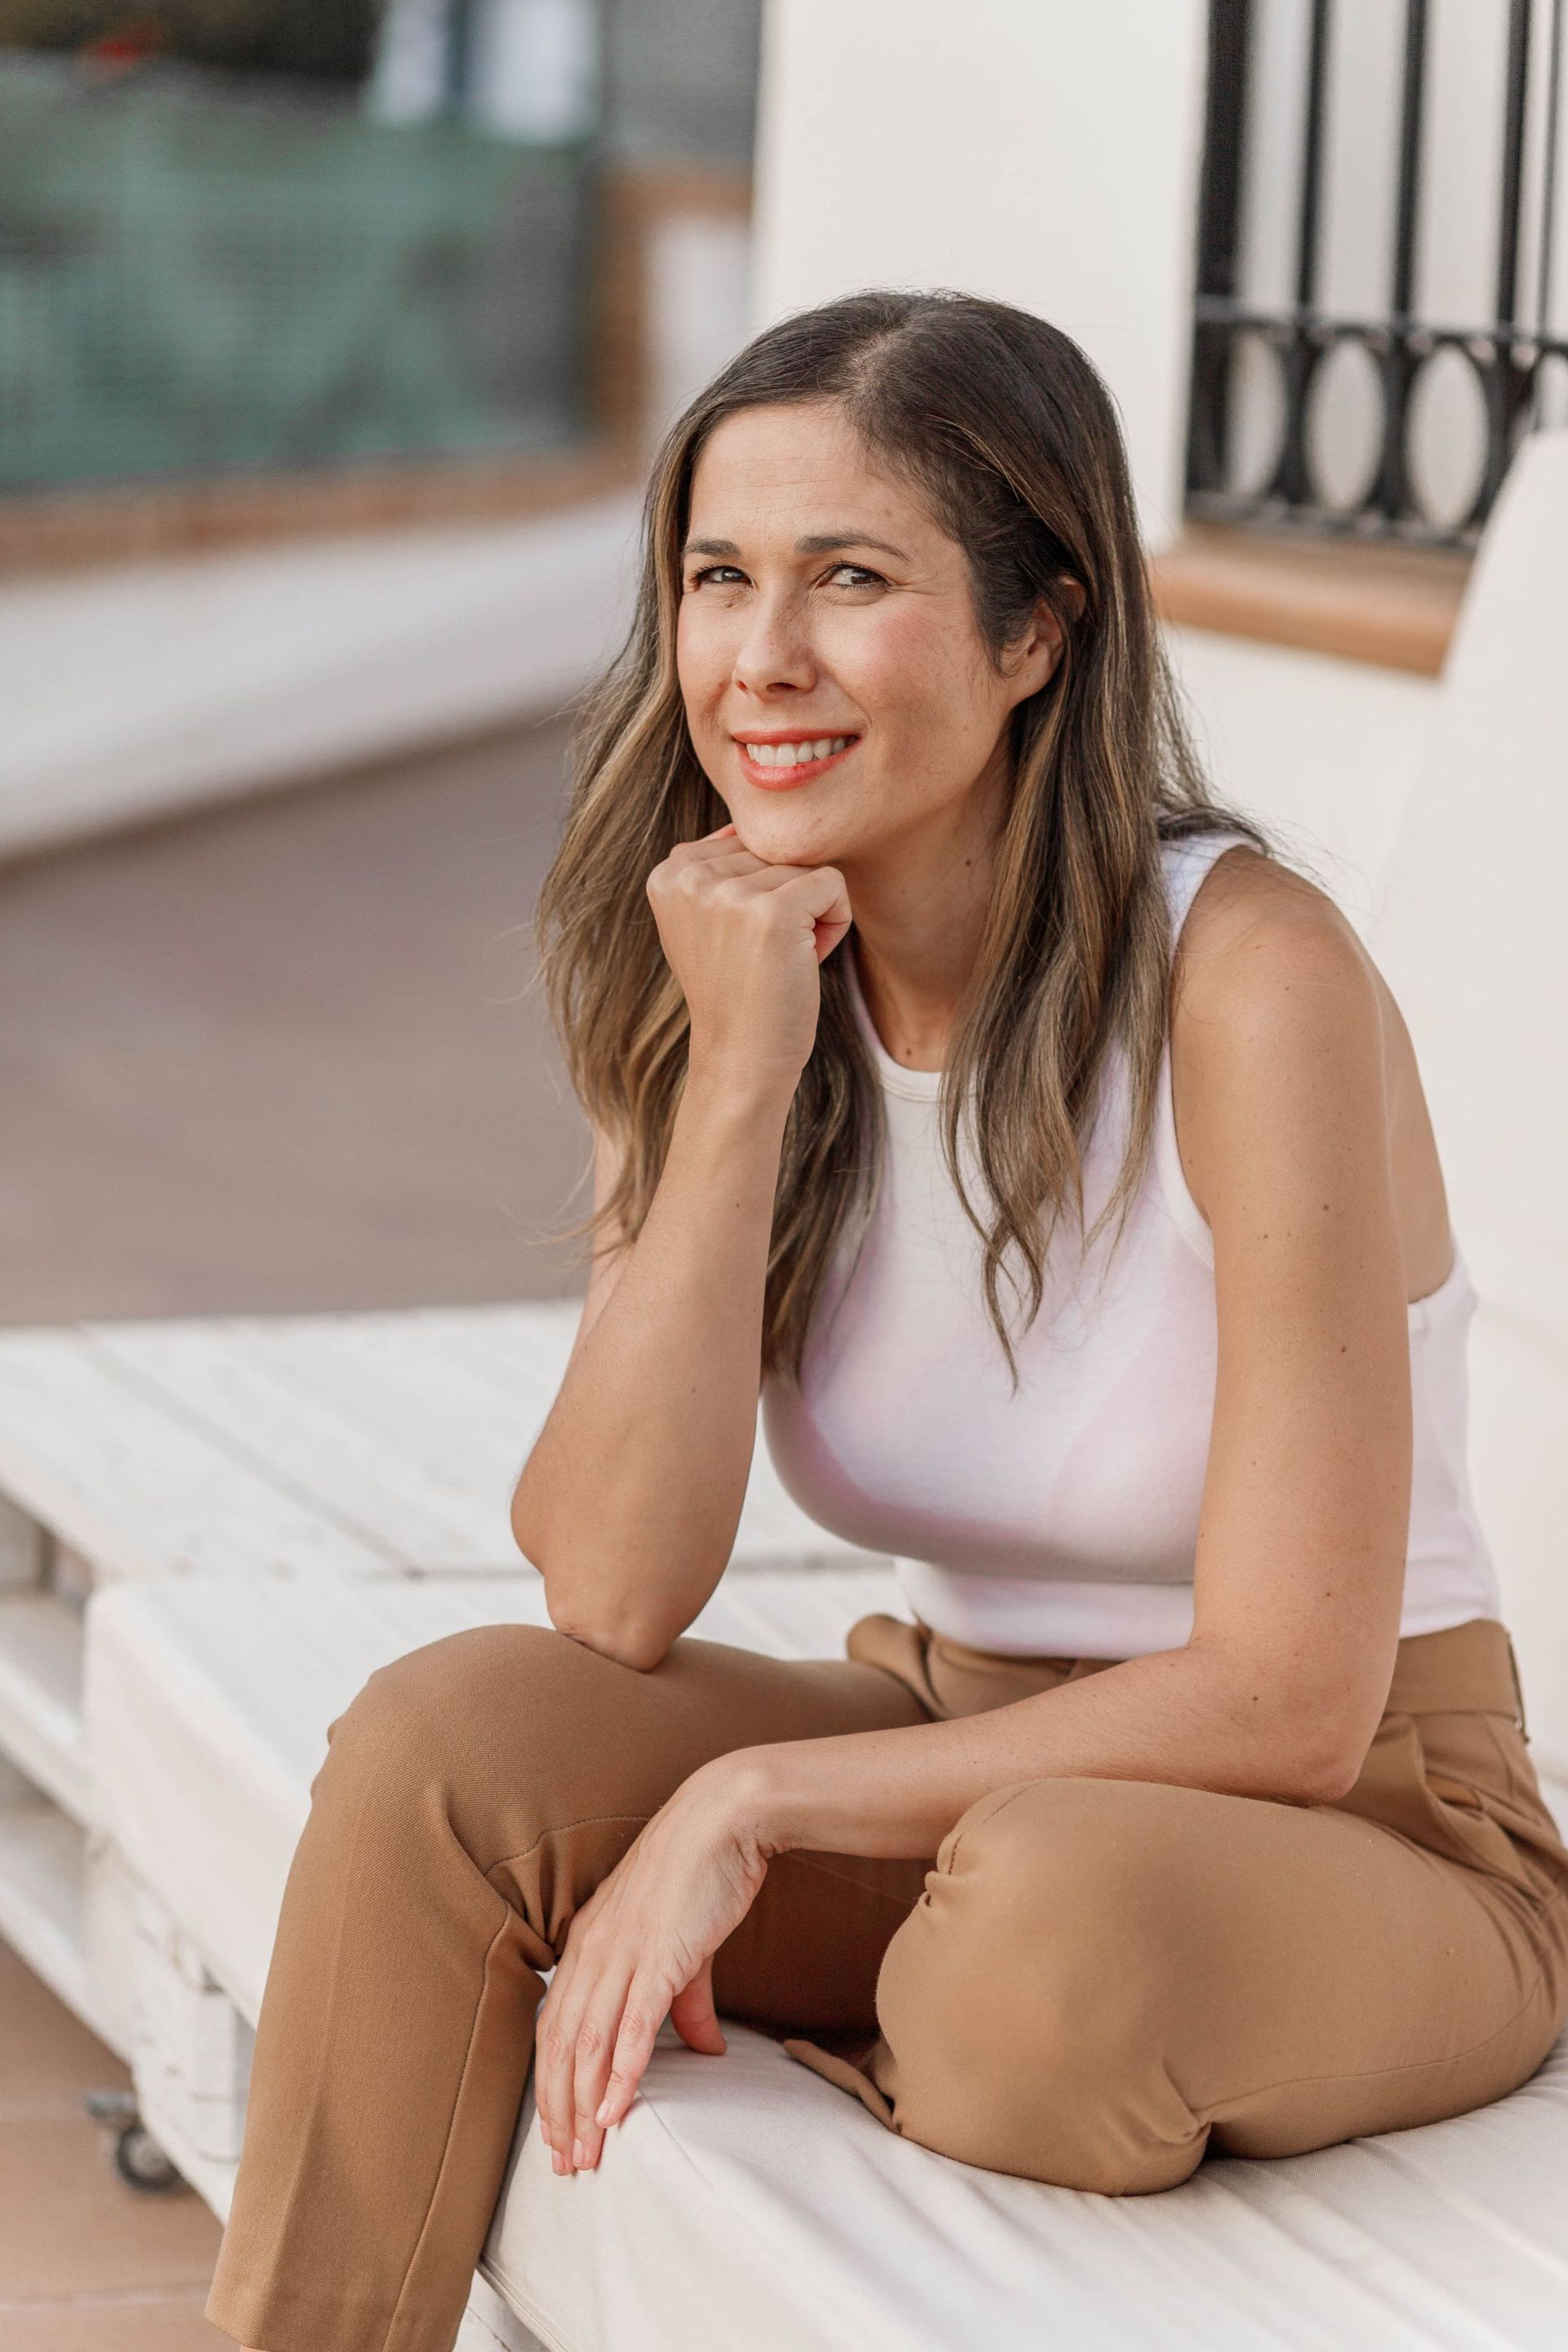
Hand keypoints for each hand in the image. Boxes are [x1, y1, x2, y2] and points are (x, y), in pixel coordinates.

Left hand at [532, 1757, 770, 2173]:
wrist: (723, 1817)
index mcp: (587, 1944)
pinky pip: (631, 2026)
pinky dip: (619, 2074)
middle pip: (560, 2046)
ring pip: (587, 2045)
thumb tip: (703, 2051)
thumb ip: (684, 2001)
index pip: (553, 2027)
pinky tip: (614, 2112)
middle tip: (565, 2164)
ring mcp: (621, 1954)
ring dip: (582, 2105)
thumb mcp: (683, 1946)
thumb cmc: (699, 1874)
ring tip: (584, 2155)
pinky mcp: (657, 1956)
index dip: (551, 2084)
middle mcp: (591, 1952)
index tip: (557, 2133)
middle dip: (558, 2110)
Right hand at [645, 824, 852, 1084]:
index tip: (742, 941)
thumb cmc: (739, 992)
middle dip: (788, 900)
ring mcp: (727, 893)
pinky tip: (805, 961)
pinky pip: (833, 884)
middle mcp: (689, 876)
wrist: (741, 1059)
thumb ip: (720, 867)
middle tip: (766, 956)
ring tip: (782, 961)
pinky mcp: (770, 912)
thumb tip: (758, 815)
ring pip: (806, 866)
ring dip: (812, 915)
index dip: (760, 891)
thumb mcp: (708, 921)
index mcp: (668, 873)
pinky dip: (835, 922)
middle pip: (777, 851)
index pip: (746, 842)